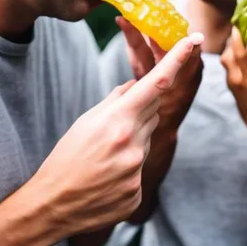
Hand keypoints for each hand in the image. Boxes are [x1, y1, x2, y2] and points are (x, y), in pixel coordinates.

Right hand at [33, 33, 202, 234]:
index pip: (157, 81)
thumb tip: (137, 85)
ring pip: (148, 138)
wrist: (52, 205)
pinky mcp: (137, 192)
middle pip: (153, 112)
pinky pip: (142, 166)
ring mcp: (136, 170)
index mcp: (119, 119)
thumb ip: (117, 100)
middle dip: (139, 111)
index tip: (194, 40)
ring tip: (107, 153)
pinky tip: (109, 174)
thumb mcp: (87, 120)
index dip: (178, 58)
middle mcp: (133, 143)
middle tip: (113, 126)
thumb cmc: (67, 156)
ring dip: (134, 138)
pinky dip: (130, 165)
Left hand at [220, 27, 246, 138]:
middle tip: (238, 25)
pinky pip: (225, 63)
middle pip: (238, 54)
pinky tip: (234, 47)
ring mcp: (236, 81)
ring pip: (227, 57)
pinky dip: (229, 53)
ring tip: (236, 35)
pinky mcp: (228, 82)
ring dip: (230, 44)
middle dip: (236, 38)